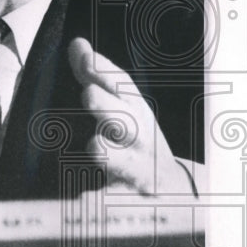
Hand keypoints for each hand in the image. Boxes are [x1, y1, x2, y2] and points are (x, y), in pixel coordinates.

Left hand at [68, 37, 192, 195]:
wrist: (171, 189)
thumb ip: (94, 77)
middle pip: (127, 121)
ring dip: (111, 153)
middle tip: (88, 95)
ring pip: (125, 161)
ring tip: (95, 146)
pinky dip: (103, 203)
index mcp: (134, 111)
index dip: (105, 73)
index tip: (86, 59)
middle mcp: (138, 138)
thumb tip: (76, 43)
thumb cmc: (136, 140)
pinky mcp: (132, 201)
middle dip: (109, 108)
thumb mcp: (121, 107)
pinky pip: (116, 203)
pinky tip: (84, 201)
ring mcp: (138, 170)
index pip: (122, 87)